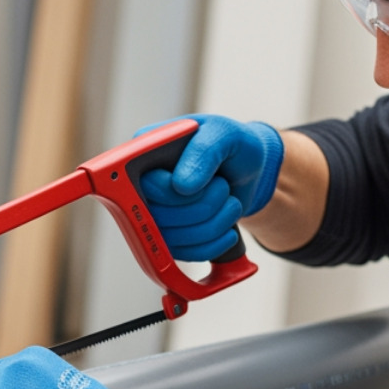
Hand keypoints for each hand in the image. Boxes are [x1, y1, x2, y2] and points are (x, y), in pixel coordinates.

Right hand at [136, 114, 283, 260]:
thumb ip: (203, 151)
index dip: (177, 193)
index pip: (145, 186)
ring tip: (230, 204)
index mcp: (143, 153)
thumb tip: (180, 186)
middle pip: (158, 218)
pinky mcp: (168, 237)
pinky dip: (213, 244)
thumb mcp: (224, 134)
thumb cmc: (232, 144)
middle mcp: (140, 186)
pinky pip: (184, 254)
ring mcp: (152, 214)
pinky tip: (228, 229)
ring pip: (173, 240)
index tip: (212, 182)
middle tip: (224, 188)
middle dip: (204, 208)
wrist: (247, 170)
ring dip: (213, 226)